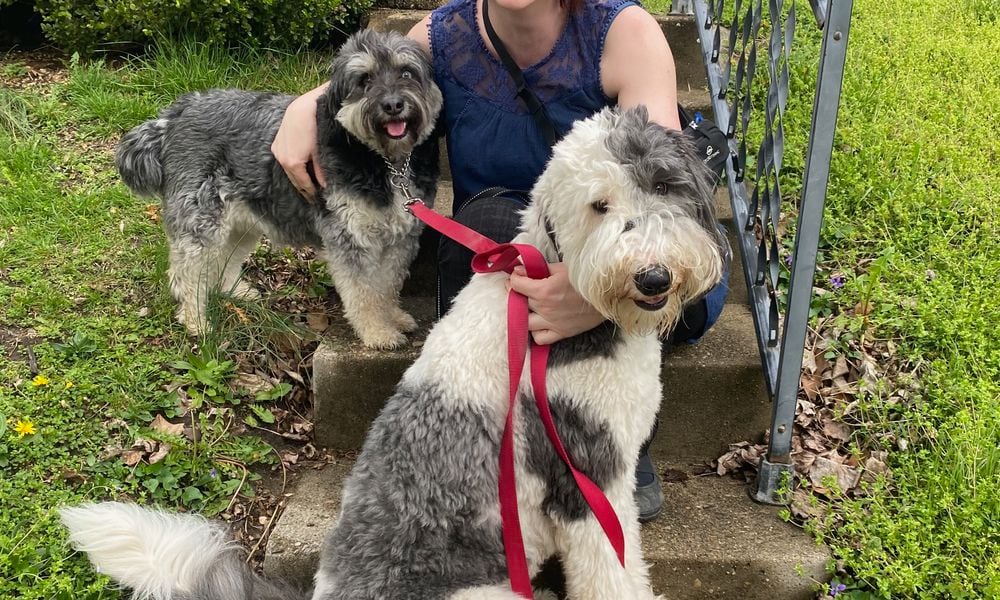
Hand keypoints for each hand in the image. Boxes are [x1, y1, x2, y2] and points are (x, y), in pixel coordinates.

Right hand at [272, 85, 327, 200]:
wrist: (303, 109)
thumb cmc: (314, 129)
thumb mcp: (319, 152)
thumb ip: (321, 171)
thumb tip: (325, 186)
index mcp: (293, 164)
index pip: (303, 185)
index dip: (311, 193)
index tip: (318, 200)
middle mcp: (282, 159)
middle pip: (294, 180)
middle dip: (304, 188)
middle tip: (313, 197)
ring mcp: (277, 151)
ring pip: (288, 171)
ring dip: (297, 178)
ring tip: (307, 185)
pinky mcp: (276, 144)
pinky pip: (284, 161)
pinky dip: (291, 168)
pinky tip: (299, 170)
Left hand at [508, 263, 604, 344]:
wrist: (608, 294)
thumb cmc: (587, 278)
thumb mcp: (563, 267)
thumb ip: (540, 269)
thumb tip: (520, 269)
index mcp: (544, 290)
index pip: (516, 284)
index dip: (514, 278)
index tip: (518, 276)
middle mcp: (545, 309)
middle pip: (518, 302)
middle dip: (518, 293)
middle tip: (523, 288)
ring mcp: (552, 323)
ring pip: (525, 323)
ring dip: (524, 314)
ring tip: (530, 307)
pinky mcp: (562, 333)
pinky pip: (540, 338)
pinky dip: (536, 332)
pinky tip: (540, 322)